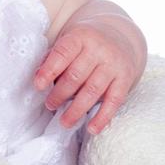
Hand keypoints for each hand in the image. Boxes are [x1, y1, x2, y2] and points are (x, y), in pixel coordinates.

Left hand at [33, 19, 138, 133]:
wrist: (119, 36)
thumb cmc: (85, 43)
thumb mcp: (69, 40)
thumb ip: (54, 56)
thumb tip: (37, 76)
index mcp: (80, 36)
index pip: (62, 54)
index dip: (49, 70)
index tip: (38, 85)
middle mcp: (98, 49)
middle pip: (76, 75)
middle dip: (60, 93)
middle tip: (49, 105)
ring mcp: (113, 65)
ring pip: (93, 90)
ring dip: (76, 109)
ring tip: (64, 121)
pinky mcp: (126, 79)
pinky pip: (114, 101)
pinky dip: (102, 117)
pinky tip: (91, 128)